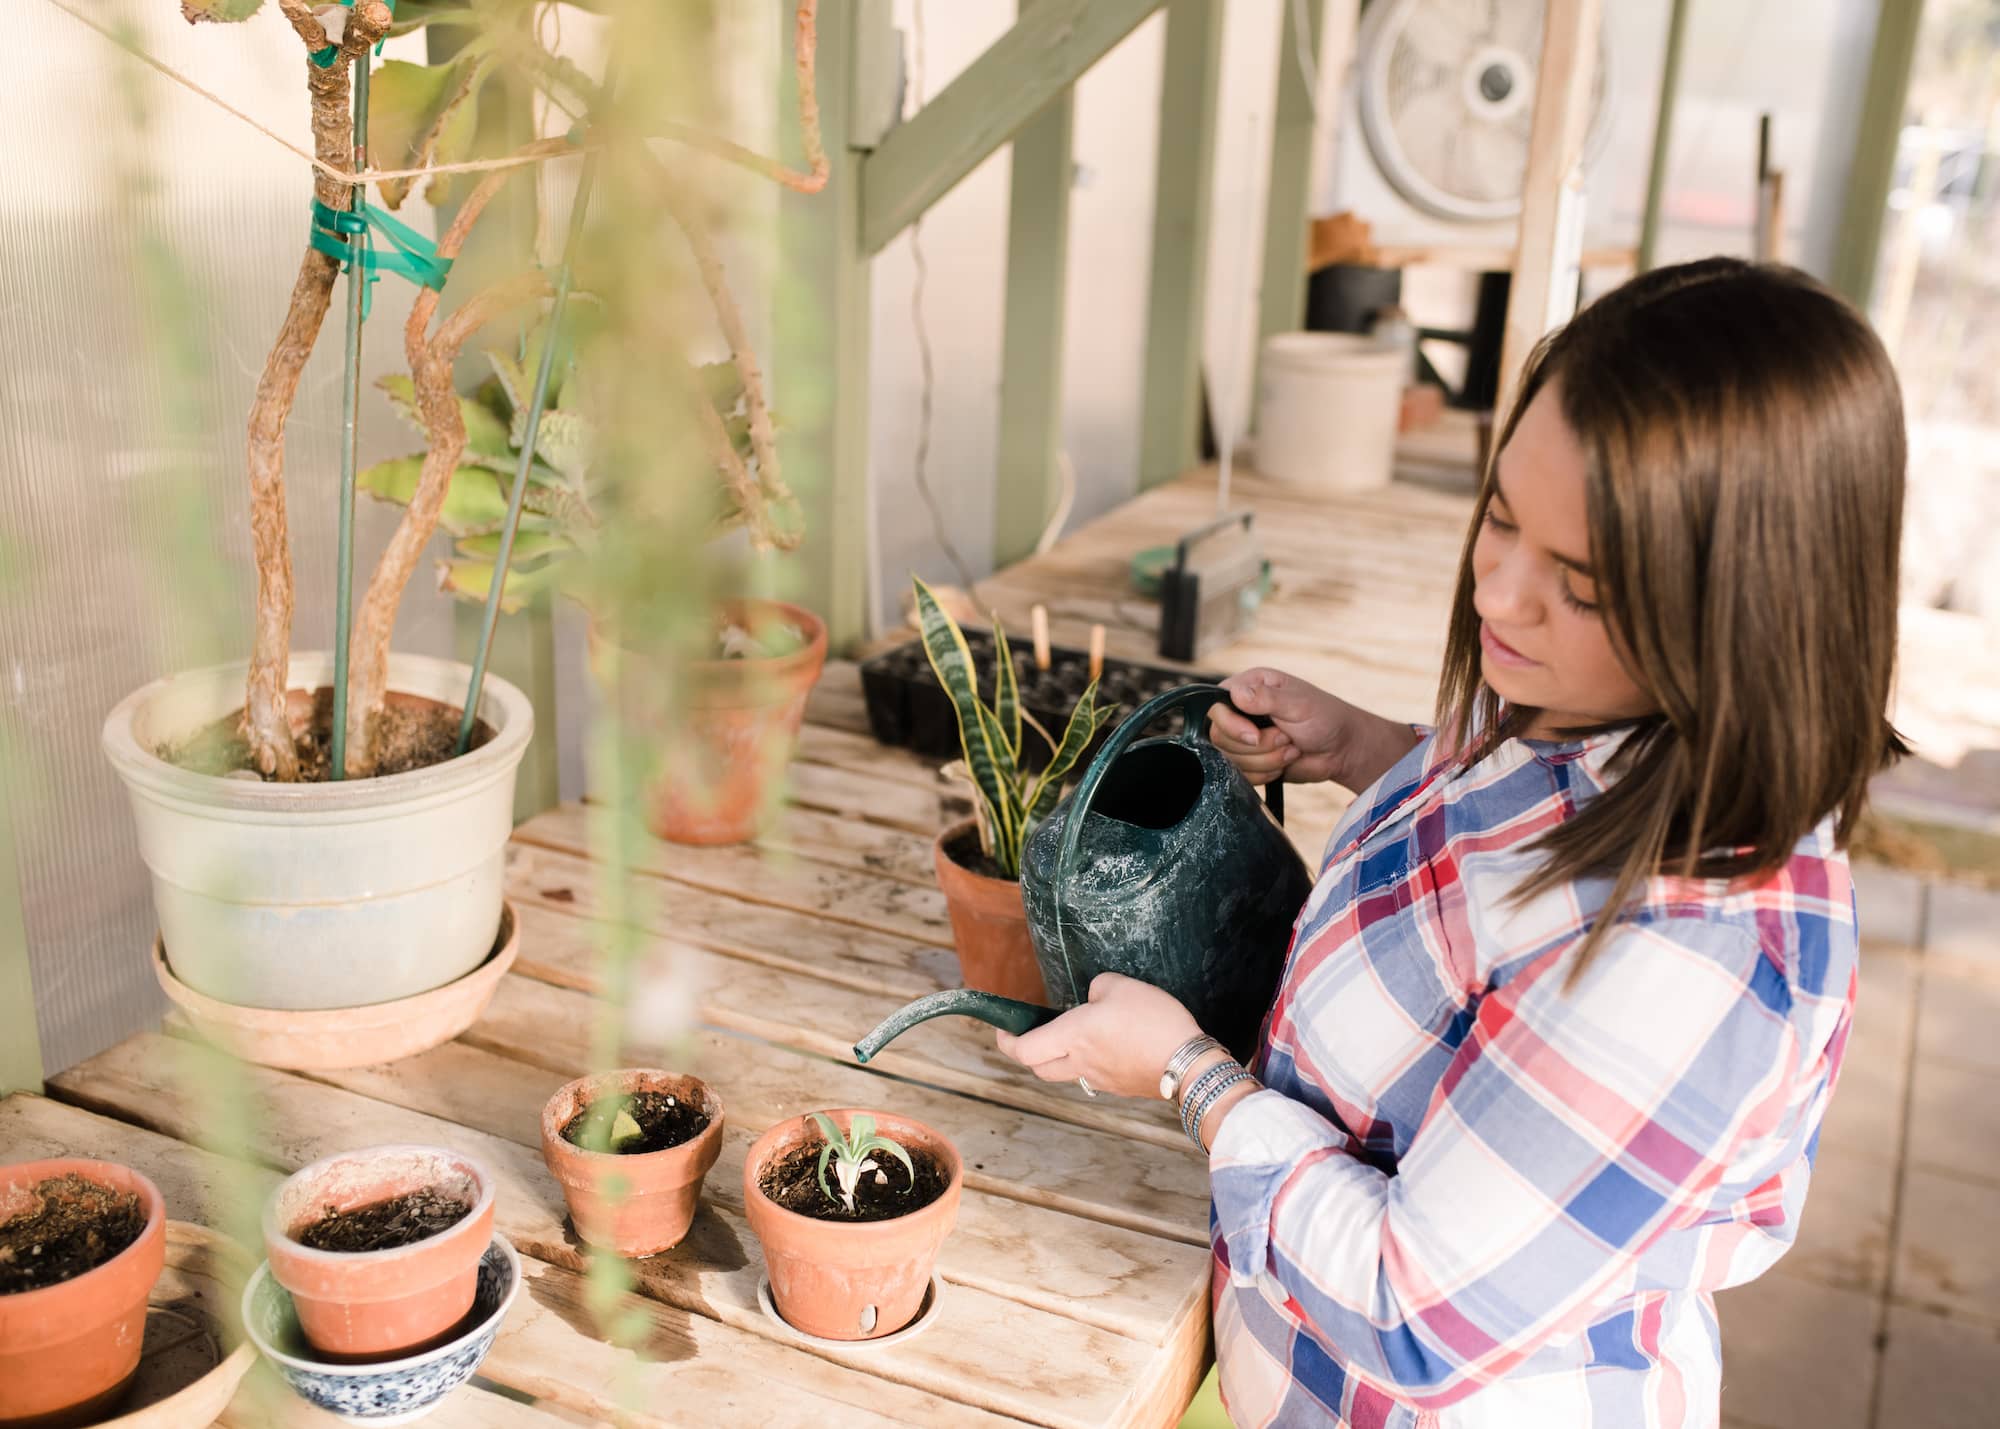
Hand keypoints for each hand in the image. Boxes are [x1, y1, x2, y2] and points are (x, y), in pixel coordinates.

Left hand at [994, 973, 1200, 1098]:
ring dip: (1057, 1058)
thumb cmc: (1154, 1021)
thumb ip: (1098, 988)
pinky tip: (1104, 1046)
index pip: (1025, 1049)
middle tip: (1029, 1036)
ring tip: (1068, 1038)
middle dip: (1027, 1053)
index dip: (1007, 1042)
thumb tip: (1093, 998)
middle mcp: (1081, 1062)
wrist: (1188, 1063)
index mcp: (1074, 1035)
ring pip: (1065, 1073)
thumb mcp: (1122, 986)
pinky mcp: (1119, 1086)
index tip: (1002, 1030)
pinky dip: (1086, 1063)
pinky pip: (1091, 1076)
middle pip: (1038, 1067)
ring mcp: (1100, 1079)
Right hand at [1208, 668, 1348, 785]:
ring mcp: (1243, 739)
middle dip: (1258, 746)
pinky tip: (1286, 762)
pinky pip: (1242, 776)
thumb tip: (1236, 694)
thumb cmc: (1325, 717)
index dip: (1231, 726)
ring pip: (1231, 760)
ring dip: (1267, 760)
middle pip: (1220, 737)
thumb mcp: (1298, 703)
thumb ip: (1266, 698)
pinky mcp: (1250, 762)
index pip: (1216, 707)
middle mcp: (1240, 711)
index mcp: (1248, 687)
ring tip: (1291, 748)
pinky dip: (1266, 774)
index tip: (1255, 736)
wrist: (1341, 749)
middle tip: (1286, 738)